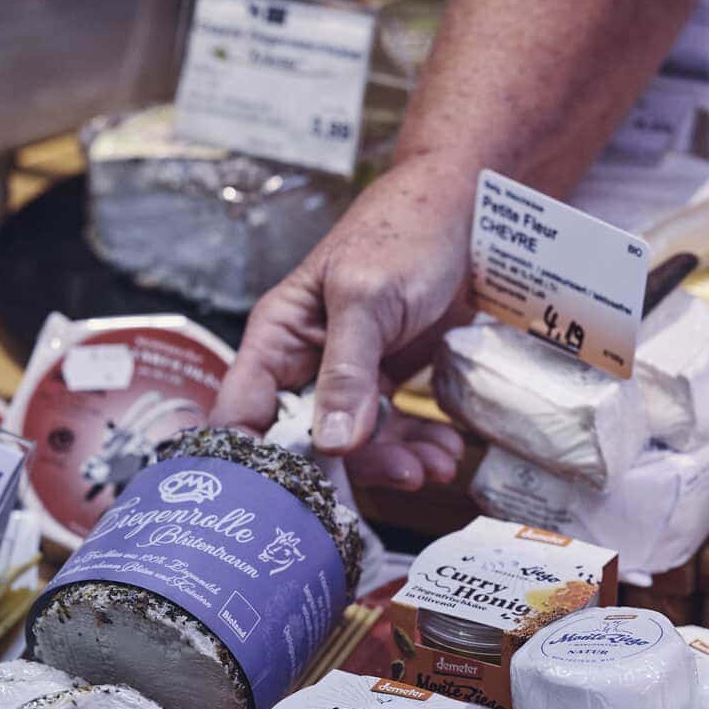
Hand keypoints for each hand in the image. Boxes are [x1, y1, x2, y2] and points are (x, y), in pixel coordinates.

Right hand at [211, 155, 472, 488]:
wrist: (465, 211)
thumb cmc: (403, 234)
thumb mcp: (368, 297)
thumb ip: (347, 370)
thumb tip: (330, 442)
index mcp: (278, 338)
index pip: (242, 413)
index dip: (256, 460)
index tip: (290, 497)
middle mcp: (305, 365)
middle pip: (306, 442)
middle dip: (353, 467)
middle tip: (403, 475)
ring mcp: (347, 379)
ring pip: (356, 444)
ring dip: (397, 462)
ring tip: (439, 465)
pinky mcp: (387, 386)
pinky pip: (394, 431)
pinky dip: (420, 446)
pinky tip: (447, 448)